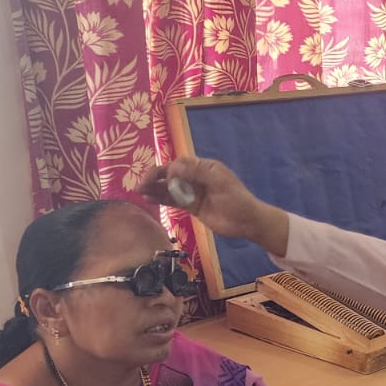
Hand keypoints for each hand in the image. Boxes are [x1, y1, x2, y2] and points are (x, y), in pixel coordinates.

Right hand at [140, 157, 287, 252]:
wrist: (247, 222)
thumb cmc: (237, 200)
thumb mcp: (219, 183)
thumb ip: (197, 173)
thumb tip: (173, 166)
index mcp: (205, 167)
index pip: (180, 164)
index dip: (168, 170)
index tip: (162, 179)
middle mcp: (197, 177)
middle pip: (171, 175)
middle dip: (155, 178)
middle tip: (140, 185)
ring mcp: (193, 192)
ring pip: (170, 188)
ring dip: (155, 189)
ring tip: (139, 192)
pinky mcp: (192, 206)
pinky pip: (173, 200)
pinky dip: (161, 199)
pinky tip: (149, 199)